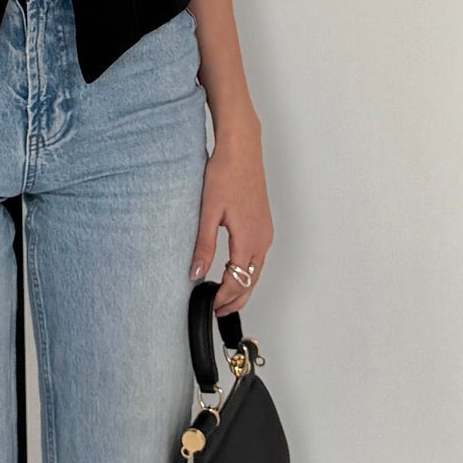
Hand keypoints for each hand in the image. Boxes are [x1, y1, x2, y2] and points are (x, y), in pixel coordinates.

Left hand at [190, 138, 272, 316]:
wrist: (241, 150)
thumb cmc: (225, 174)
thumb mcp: (207, 212)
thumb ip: (203, 246)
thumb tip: (196, 273)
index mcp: (248, 239)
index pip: (238, 281)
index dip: (225, 297)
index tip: (211, 306)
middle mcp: (262, 239)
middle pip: (252, 281)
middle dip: (236, 299)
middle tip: (218, 311)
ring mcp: (265, 233)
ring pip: (257, 271)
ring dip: (243, 287)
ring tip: (224, 297)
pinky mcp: (264, 225)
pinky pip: (258, 258)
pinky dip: (248, 272)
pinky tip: (234, 272)